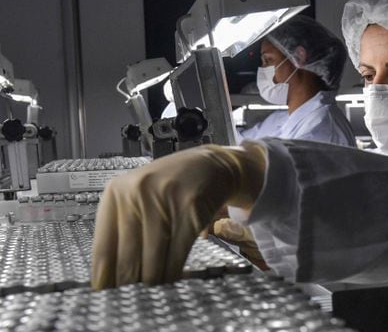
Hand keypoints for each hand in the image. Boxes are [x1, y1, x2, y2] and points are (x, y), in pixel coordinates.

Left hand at [91, 143, 265, 289]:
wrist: (211, 166)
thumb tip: (113, 277)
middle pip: (128, 258)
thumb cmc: (170, 185)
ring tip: (155, 289)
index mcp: (116, 192)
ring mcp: (165, 200)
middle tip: (134, 296)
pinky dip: (175, 272)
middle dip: (132, 284)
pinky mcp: (190, 210)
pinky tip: (174, 276)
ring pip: (153, 261)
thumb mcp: (138, 197)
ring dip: (155, 281)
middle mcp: (137, 193)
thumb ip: (123, 229)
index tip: (108, 294)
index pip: (103, 247)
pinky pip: (177, 255)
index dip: (105, 277)